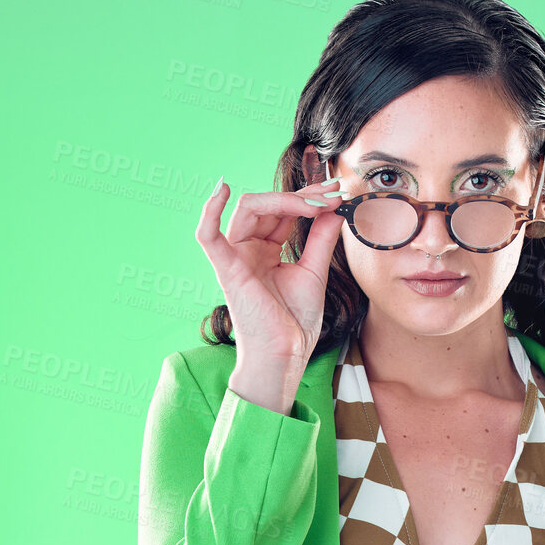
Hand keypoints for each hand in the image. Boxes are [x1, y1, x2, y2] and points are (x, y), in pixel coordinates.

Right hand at [195, 173, 344, 377]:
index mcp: (266, 249)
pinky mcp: (227, 270)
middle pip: (267, 205)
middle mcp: (248, 249)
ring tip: (313, 204)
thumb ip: (321, 238)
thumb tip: (334, 207)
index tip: (337, 193)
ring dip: (283, 199)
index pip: (283, 211)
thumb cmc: (295, 322)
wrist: (286, 355)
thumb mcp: (314, 271)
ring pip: (248, 208)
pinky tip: (222, 190)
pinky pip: (207, 236)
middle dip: (301, 195)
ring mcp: (236, 257)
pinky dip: (209, 211)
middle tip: (331, 195)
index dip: (308, 198)